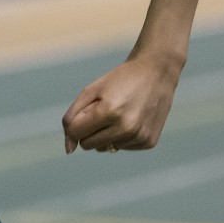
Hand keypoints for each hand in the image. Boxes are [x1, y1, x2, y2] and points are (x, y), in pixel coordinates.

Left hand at [62, 54, 181, 153]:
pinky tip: (132, 118)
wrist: (155, 73)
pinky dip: (122, 136)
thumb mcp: (91, 90)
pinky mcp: (149, 142)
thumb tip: (68, 149)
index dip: (75, 123)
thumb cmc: (118, 80)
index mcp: (107, 111)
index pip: (75, 133)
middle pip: (88, 145)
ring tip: (120, 112)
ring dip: (107, 133)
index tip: (84, 112)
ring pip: (105, 148)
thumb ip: (72, 117)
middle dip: (89, 130)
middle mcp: (125, 128)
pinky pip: (122, 147)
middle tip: (102, 111)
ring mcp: (138, 137)